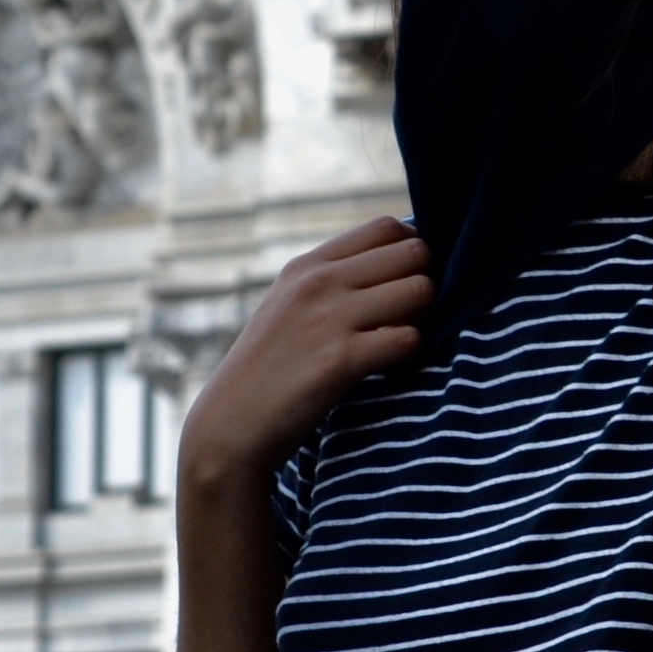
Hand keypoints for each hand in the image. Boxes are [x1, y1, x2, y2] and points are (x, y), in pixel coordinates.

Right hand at [178, 217, 430, 492]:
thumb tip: (397, 261)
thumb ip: (332, 281)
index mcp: (308, 265)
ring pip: (419, 290)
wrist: (230, 425)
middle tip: (407, 316)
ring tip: (396, 342)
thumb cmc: (268, 370)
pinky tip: (387, 368)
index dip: (409, 252)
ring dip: (421, 318)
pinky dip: (409, 355)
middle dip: (423, 281)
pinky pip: (408, 339)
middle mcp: (318, 282)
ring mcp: (329, 319)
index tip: (403, 283)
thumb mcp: (289, 306)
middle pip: (412, 252)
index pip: (385, 227)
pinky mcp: (340, 360)